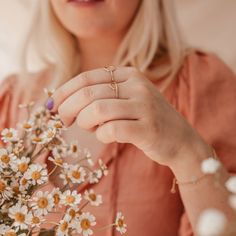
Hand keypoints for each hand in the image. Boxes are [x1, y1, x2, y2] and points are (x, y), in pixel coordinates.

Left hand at [51, 67, 203, 165]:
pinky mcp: (148, 128)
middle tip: (62, 120)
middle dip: (67, 107)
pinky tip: (105, 136)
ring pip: (98, 110)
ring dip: (84, 121)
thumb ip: (102, 95)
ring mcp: (145, 106)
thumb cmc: (146, 119)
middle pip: (89, 92)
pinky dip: (101, 135)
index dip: (64, 91)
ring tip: (87, 127)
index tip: (52, 105)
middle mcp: (138, 86)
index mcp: (130, 74)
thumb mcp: (127, 99)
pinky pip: (111, 130)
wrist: (179, 139)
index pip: (87, 77)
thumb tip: (64, 101)